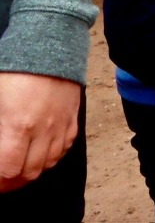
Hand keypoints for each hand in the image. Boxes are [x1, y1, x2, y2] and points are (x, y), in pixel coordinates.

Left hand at [0, 73, 80, 191]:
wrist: (51, 47)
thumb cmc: (16, 70)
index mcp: (18, 125)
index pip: (8, 169)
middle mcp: (43, 130)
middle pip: (30, 172)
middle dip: (13, 180)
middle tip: (3, 178)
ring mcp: (61, 125)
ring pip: (49, 163)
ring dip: (33, 170)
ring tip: (21, 167)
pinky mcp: (73, 118)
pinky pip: (65, 148)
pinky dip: (52, 156)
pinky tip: (41, 153)